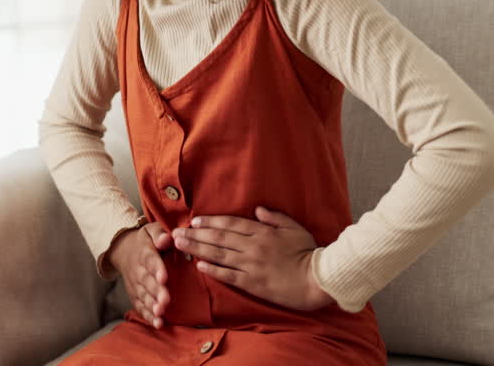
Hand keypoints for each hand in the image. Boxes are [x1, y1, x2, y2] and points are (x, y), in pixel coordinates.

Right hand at [108, 221, 174, 328]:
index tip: (163, 277)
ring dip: (151, 305)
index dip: (157, 269)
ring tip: (160, 313)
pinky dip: (148, 315)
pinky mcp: (134, 294)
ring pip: (143, 296)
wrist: (122, 249)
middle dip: (156, 292)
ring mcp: (135, 284)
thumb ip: (159, 234)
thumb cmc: (144, 240)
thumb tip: (167, 239)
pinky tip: (157, 323)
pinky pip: (140, 306)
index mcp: (145, 253)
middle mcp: (138, 270)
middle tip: (164, 301)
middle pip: (147, 282)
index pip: (151, 261)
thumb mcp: (150, 230)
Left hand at [171, 206, 335, 311]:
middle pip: (219, 238)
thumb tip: (257, 210)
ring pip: (219, 255)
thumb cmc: (308, 252)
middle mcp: (253, 247)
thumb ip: (274, 218)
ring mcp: (251, 266)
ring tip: (180, 245)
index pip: (231, 224)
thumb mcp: (294, 228)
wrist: (318, 279)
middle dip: (195, 234)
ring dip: (197, 249)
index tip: (195, 220)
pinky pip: (228, 275)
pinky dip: (213, 270)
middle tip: (175, 232)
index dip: (211, 222)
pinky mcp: (253, 284)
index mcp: (262, 232)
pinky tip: (198, 266)